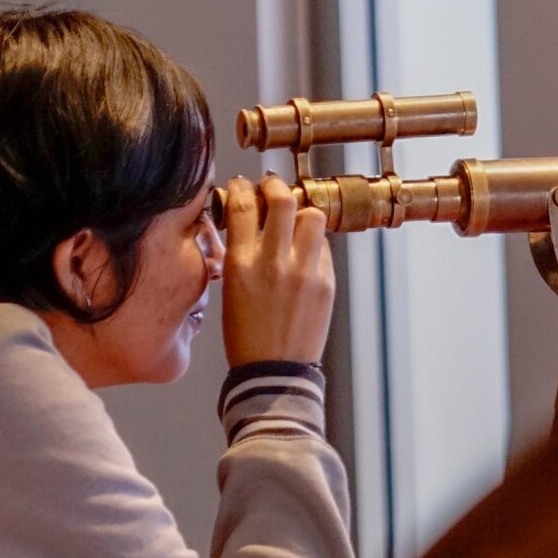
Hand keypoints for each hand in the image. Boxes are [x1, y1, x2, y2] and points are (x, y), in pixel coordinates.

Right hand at [219, 175, 333, 366]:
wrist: (273, 372)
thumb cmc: (245, 335)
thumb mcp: (232, 290)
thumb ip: (241, 253)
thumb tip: (250, 223)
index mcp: (241, 264)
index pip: (242, 205)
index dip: (242, 187)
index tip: (243, 186)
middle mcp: (274, 262)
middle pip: (283, 199)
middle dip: (275, 185)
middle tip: (272, 187)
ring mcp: (304, 272)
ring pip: (312, 216)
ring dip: (301, 213)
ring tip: (294, 222)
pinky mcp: (326, 283)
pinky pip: (324, 247)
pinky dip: (314, 244)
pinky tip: (304, 255)